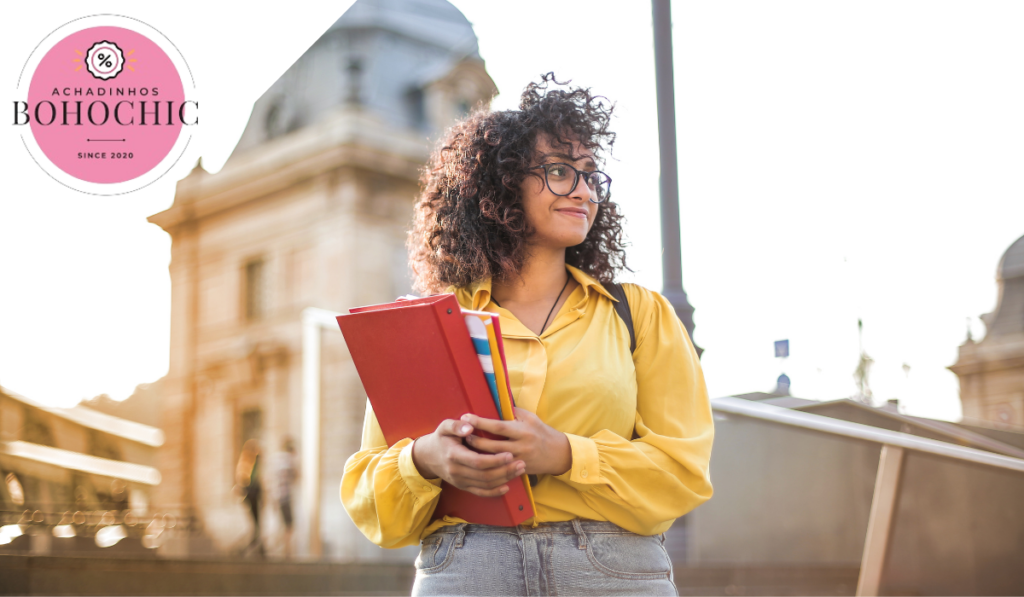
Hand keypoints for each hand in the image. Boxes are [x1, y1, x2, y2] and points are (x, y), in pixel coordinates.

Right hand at [411, 418, 525, 496]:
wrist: (428, 457)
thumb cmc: (441, 438)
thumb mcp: (444, 427)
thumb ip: (456, 425)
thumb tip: (469, 426)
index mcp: (453, 455)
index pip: (477, 461)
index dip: (495, 460)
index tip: (510, 454)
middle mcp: (456, 471)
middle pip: (484, 475)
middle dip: (505, 470)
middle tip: (521, 463)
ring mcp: (460, 481)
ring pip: (485, 484)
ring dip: (504, 479)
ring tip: (519, 470)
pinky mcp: (463, 486)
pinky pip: (480, 492)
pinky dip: (494, 492)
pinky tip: (507, 486)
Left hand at [461, 408, 571, 475]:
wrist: (558, 454)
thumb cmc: (541, 432)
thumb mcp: (530, 417)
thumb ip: (512, 412)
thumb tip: (494, 402)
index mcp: (523, 430)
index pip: (498, 426)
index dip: (481, 422)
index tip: (467, 417)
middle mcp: (521, 446)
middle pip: (492, 445)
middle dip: (475, 440)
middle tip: (462, 434)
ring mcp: (519, 460)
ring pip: (493, 459)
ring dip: (478, 453)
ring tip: (466, 446)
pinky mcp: (518, 470)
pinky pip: (499, 469)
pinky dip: (487, 464)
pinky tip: (477, 460)